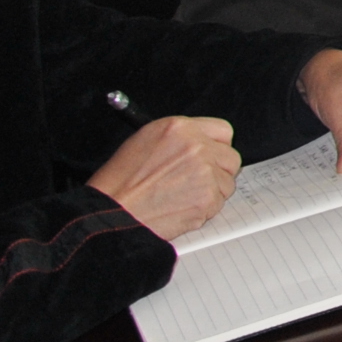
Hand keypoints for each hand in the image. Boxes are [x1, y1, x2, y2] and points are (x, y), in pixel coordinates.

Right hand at [87, 115, 241, 241]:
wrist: (111, 213)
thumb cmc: (120, 182)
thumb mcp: (145, 141)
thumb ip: (181, 138)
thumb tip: (205, 143)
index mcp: (180, 128)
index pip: (222, 131)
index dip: (217, 146)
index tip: (213, 155)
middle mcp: (197, 147)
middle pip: (230, 158)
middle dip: (218, 171)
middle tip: (198, 181)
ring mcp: (205, 173)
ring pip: (226, 183)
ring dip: (211, 192)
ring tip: (181, 197)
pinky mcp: (207, 199)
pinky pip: (218, 204)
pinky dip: (203, 210)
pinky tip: (179, 208)